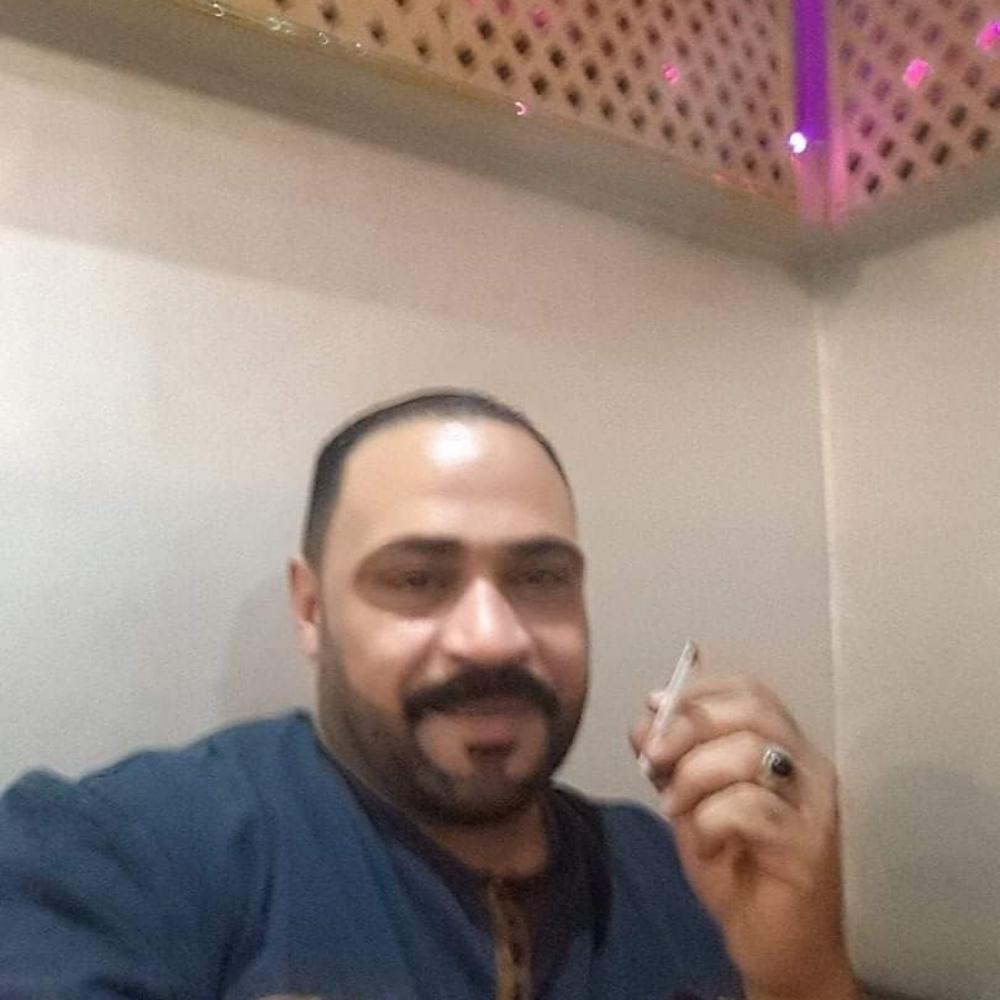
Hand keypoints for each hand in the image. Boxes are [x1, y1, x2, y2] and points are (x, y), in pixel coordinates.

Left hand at [630, 674, 856, 999]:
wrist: (778, 952)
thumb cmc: (738, 873)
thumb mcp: (692, 806)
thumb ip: (672, 763)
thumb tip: (644, 722)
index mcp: (785, 751)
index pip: (751, 691)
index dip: (698, 691)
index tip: (653, 706)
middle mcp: (809, 769)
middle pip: (751, 711)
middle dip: (689, 725)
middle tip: (652, 758)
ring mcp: (815, 806)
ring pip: (747, 753)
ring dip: (694, 776)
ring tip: (675, 809)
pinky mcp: (808, 846)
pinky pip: (749, 807)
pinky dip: (711, 818)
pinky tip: (707, 843)